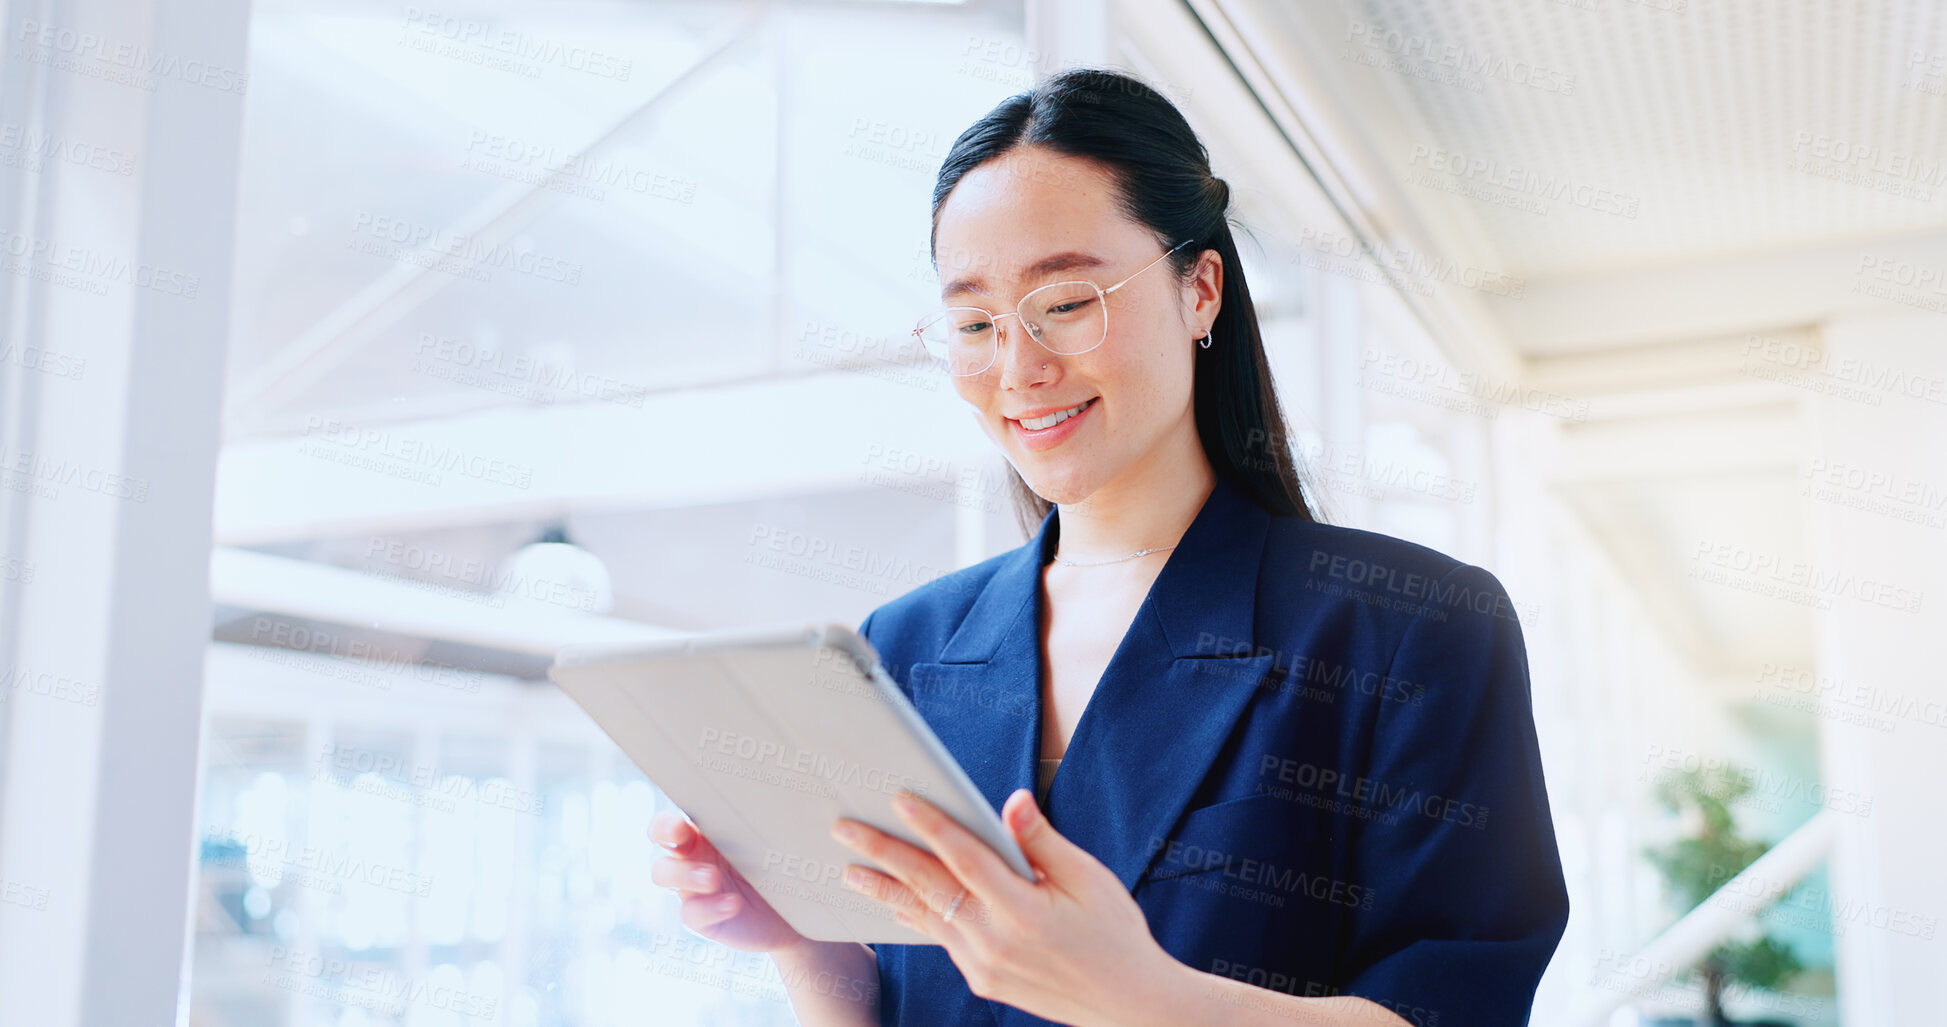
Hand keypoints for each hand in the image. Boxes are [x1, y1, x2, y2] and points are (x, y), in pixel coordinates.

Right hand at [649, 809, 805, 953]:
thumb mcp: (769, 843)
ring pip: (664, 876)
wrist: (791, 912)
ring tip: (713, 878)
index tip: (679, 825)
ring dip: (685, 874)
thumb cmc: (778, 867)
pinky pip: (691, 913)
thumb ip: (760, 824)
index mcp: (703, 834)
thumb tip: (778, 803)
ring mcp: (692, 889)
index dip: (666, 824)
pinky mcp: (700, 919)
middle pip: (660, 844)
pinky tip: (734, 904)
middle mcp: (692, 859)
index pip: (670, 825)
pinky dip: (711, 907)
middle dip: (666, 840)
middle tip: (683, 836)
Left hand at [831, 788, 1179, 1026]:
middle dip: (883, 854)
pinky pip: (941, 939)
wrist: (1128, 1004)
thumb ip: (1042, 841)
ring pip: (926, 916)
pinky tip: (896, 902)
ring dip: (886, 889)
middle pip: (928, 887)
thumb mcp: (1090, 879)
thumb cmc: (1115, 933)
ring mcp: (983, 965)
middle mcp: (995, 941)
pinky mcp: (982, 979)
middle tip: (844, 828)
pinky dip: (917, 916)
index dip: (931, 825)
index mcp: (1024, 911)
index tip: (899, 798)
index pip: (965, 858)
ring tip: (851, 868)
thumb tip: (1010, 801)